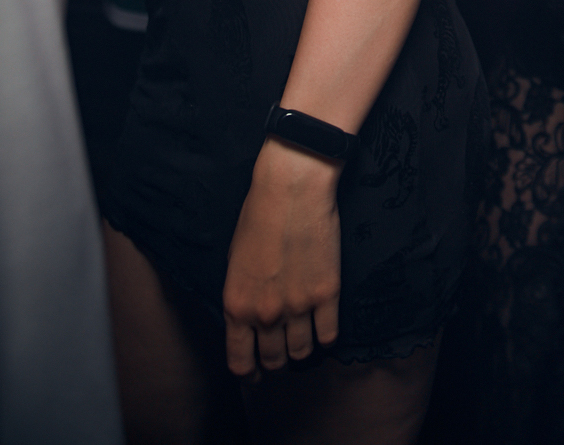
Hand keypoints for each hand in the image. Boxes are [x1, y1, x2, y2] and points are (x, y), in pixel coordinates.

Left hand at [223, 139, 341, 377]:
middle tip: (281, 354)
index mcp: (236, 306)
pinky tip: (323, 328)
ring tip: (302, 339)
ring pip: (301, 353)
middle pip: (273, 360)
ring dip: (301, 351)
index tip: (254, 373)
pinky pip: (329, 335)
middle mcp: (266, 314)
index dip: (248, 373)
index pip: (239, 361)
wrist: (292, 189)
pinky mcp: (327, 294)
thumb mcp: (235, 262)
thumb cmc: (258, 216)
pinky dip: (326, 337)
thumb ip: (241, 297)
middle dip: (276, 361)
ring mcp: (298, 307)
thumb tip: (248, 321)